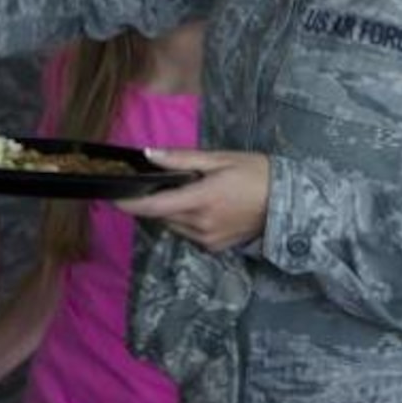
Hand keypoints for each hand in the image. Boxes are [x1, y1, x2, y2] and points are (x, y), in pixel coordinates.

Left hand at [116, 149, 270, 251]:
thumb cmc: (256, 173)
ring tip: (184, 191)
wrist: (289, 203)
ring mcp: (208, 239)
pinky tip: (199, 207)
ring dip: (169, 211)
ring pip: (172, 225)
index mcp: (202, 200)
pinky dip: (184, 220)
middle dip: (153, 200)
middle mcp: (201, 225)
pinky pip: (187, 233)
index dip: (129, 204)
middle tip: (158, 182)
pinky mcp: (214, 247)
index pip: (154, 207)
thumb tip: (148, 155)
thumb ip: (181, 159)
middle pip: (160, 215)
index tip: (112, 196)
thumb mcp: (220, 159)